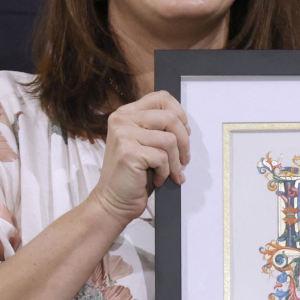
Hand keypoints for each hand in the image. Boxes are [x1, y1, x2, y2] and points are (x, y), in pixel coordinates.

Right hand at [90, 90, 189, 224]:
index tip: (184, 131)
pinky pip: (163, 157)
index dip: (180, 113)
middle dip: (184, 142)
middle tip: (184, 158)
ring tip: (170, 172)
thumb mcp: (145, 143)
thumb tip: (185, 123)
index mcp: (126, 114)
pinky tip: (158, 179)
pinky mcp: (129, 152)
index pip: (161, 98)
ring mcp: (124, 135)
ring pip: (170, 139)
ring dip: (175, 161)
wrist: (113, 201)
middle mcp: (122, 120)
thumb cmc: (133, 174)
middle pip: (171, 118)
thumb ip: (158, 128)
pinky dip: (166, 172)